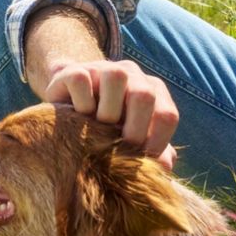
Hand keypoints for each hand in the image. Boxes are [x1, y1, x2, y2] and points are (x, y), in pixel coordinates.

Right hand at [43, 58, 178, 169]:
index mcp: (153, 91)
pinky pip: (80, 80)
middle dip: (133, 130)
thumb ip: (152, 151)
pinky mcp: (73, 70)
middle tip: (117, 149)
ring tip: (97, 127)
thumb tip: (165, 167)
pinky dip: (80, 102)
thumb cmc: (107, 127)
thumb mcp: (131, 139)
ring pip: (115, 76)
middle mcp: (133, 75)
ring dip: (107, 111)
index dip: (156, 143)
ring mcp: (103, 68)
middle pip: (144, 95)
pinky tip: (77, 116)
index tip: (139, 161)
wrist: (69, 102)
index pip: (167, 116)